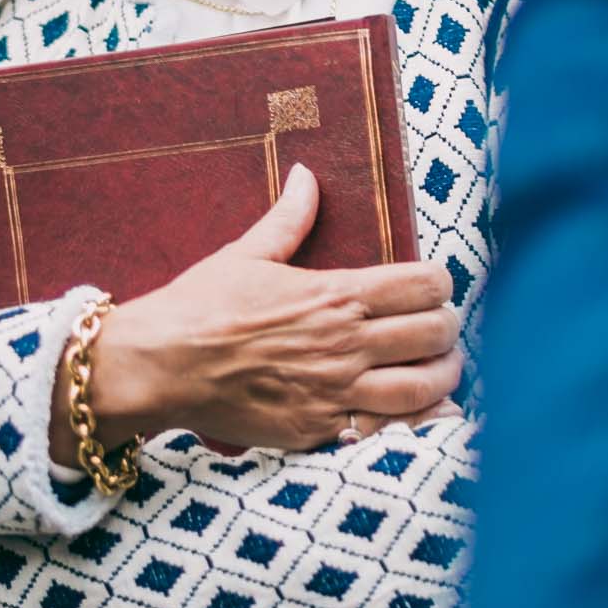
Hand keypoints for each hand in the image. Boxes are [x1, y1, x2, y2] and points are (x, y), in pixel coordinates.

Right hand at [77, 164, 461, 452]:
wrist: (159, 366)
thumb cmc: (200, 307)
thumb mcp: (247, 253)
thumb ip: (289, 218)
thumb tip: (307, 175)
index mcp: (334, 294)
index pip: (424, 285)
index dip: (442, 285)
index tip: (434, 288)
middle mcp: (344, 344)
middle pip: (436, 335)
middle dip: (448, 329)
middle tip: (439, 328)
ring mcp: (335, 392)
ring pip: (425, 388)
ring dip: (442, 376)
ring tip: (437, 369)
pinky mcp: (320, 431)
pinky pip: (390, 432)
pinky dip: (415, 423)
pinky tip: (418, 414)